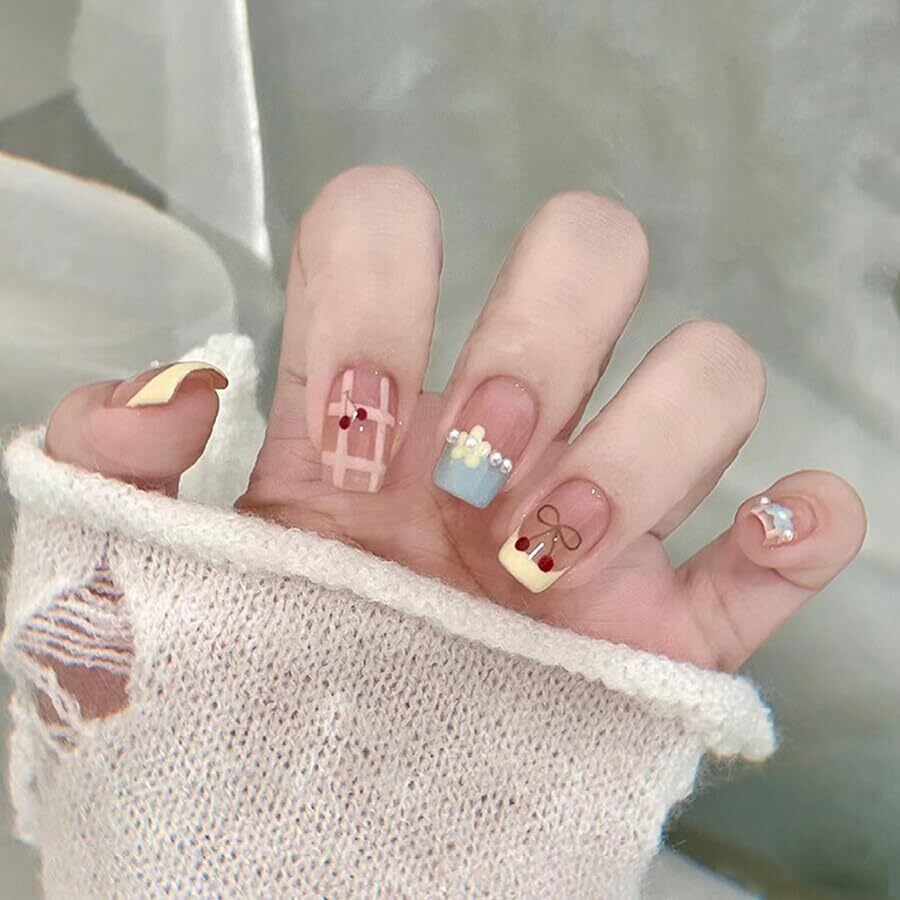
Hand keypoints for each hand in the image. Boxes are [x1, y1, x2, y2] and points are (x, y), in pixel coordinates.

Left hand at [45, 166, 864, 673]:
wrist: (312, 837)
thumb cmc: (228, 695)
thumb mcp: (132, 578)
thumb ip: (112, 462)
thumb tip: (182, 386)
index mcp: (373, 400)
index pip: (387, 225)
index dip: (372, 290)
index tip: (343, 431)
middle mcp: (504, 431)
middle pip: (590, 252)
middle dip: (537, 342)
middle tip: (472, 477)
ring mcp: (605, 520)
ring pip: (706, 371)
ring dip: (646, 445)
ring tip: (550, 558)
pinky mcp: (674, 627)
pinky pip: (782, 541)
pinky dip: (801, 521)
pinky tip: (771, 532)